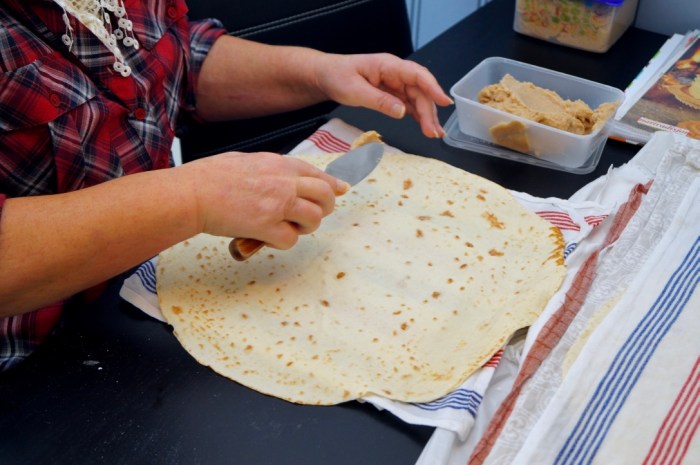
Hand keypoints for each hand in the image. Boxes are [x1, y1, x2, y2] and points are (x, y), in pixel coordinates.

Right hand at [178, 152, 348, 248]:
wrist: (192, 193)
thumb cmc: (210, 177)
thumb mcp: (246, 161)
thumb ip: (271, 169)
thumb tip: (284, 176)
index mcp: (279, 164)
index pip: (317, 173)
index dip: (333, 184)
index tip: (341, 189)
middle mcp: (284, 183)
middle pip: (325, 195)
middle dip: (326, 207)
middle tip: (313, 215)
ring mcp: (277, 205)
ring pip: (315, 218)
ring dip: (306, 227)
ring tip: (289, 228)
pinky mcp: (266, 227)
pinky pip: (291, 239)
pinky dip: (283, 242)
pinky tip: (269, 237)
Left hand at [312, 53, 452, 137]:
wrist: (325, 76)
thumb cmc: (337, 76)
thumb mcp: (355, 90)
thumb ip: (379, 101)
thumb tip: (402, 111)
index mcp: (389, 65)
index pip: (417, 75)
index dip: (433, 88)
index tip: (445, 102)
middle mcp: (396, 73)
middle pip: (420, 90)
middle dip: (430, 111)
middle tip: (434, 132)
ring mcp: (395, 84)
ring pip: (418, 99)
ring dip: (426, 116)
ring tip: (434, 134)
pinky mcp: (392, 94)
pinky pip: (409, 104)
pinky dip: (418, 116)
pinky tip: (425, 127)